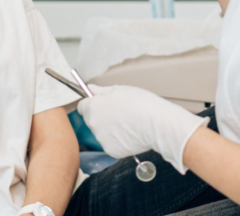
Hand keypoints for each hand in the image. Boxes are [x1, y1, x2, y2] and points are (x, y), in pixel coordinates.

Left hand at [77, 84, 207, 173]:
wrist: (157, 124)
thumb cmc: (140, 103)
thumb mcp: (120, 89)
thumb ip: (101, 91)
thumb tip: (90, 88)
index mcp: (93, 107)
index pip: (82, 106)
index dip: (92, 104)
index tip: (101, 104)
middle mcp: (93, 124)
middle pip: (92, 120)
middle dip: (102, 117)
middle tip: (119, 113)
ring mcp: (102, 139)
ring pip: (102, 133)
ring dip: (110, 129)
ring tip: (128, 124)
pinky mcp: (111, 151)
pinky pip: (111, 144)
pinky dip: (118, 141)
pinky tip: (130, 134)